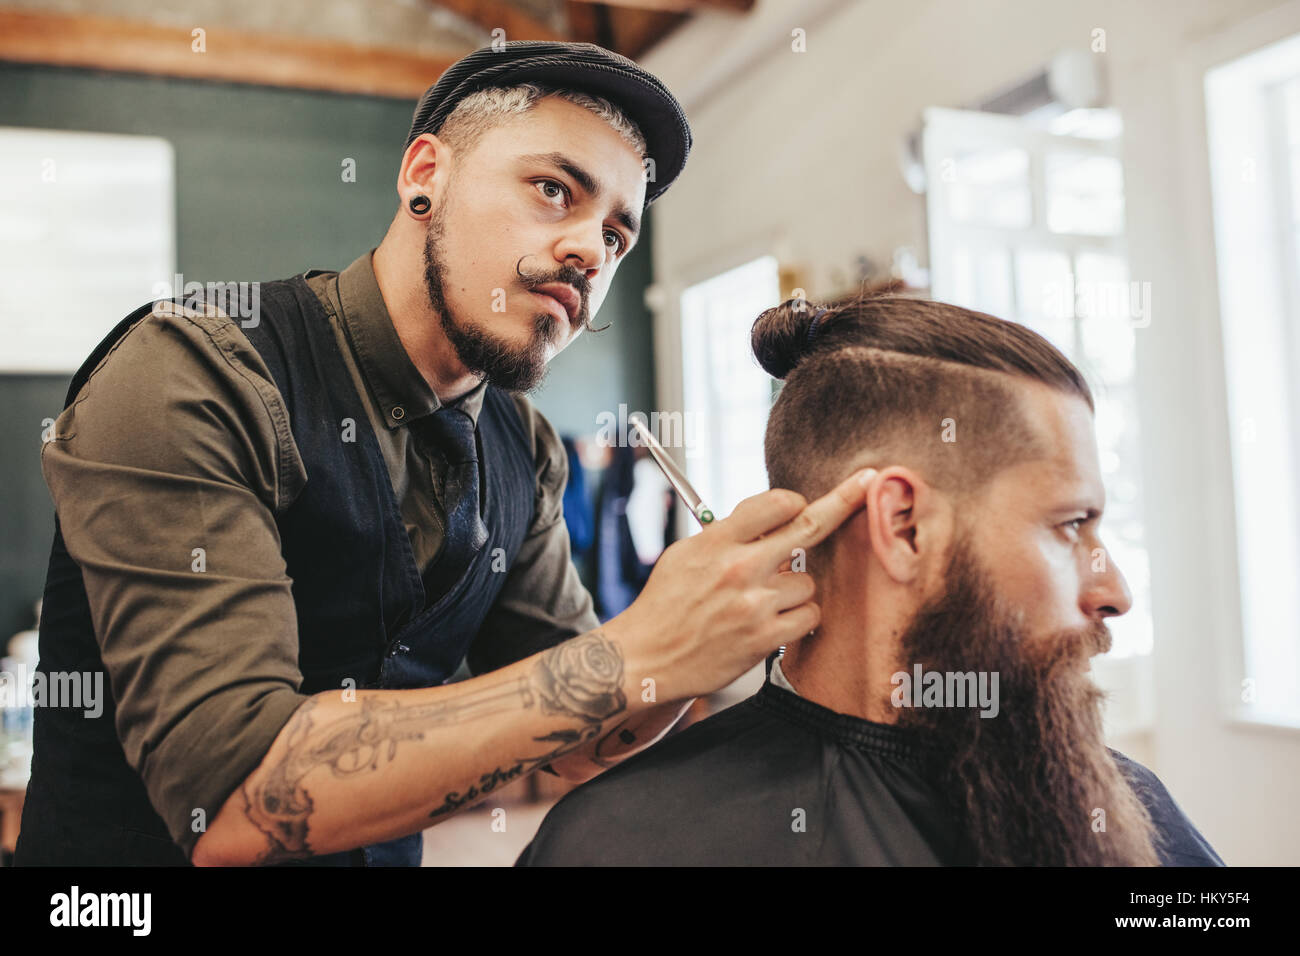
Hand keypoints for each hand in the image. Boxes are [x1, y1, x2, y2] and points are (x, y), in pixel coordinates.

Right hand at [607, 469, 876, 701]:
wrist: (646, 658)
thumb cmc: (665, 604)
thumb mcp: (686, 554)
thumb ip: (727, 535)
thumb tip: (769, 517)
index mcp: (717, 541)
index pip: (775, 502)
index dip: (793, 502)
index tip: (799, 505)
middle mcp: (739, 568)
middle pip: (809, 526)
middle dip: (842, 500)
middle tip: (865, 482)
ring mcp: (754, 604)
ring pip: (808, 582)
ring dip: (794, 590)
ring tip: (761, 602)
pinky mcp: (765, 638)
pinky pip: (809, 616)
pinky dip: (798, 619)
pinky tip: (773, 622)